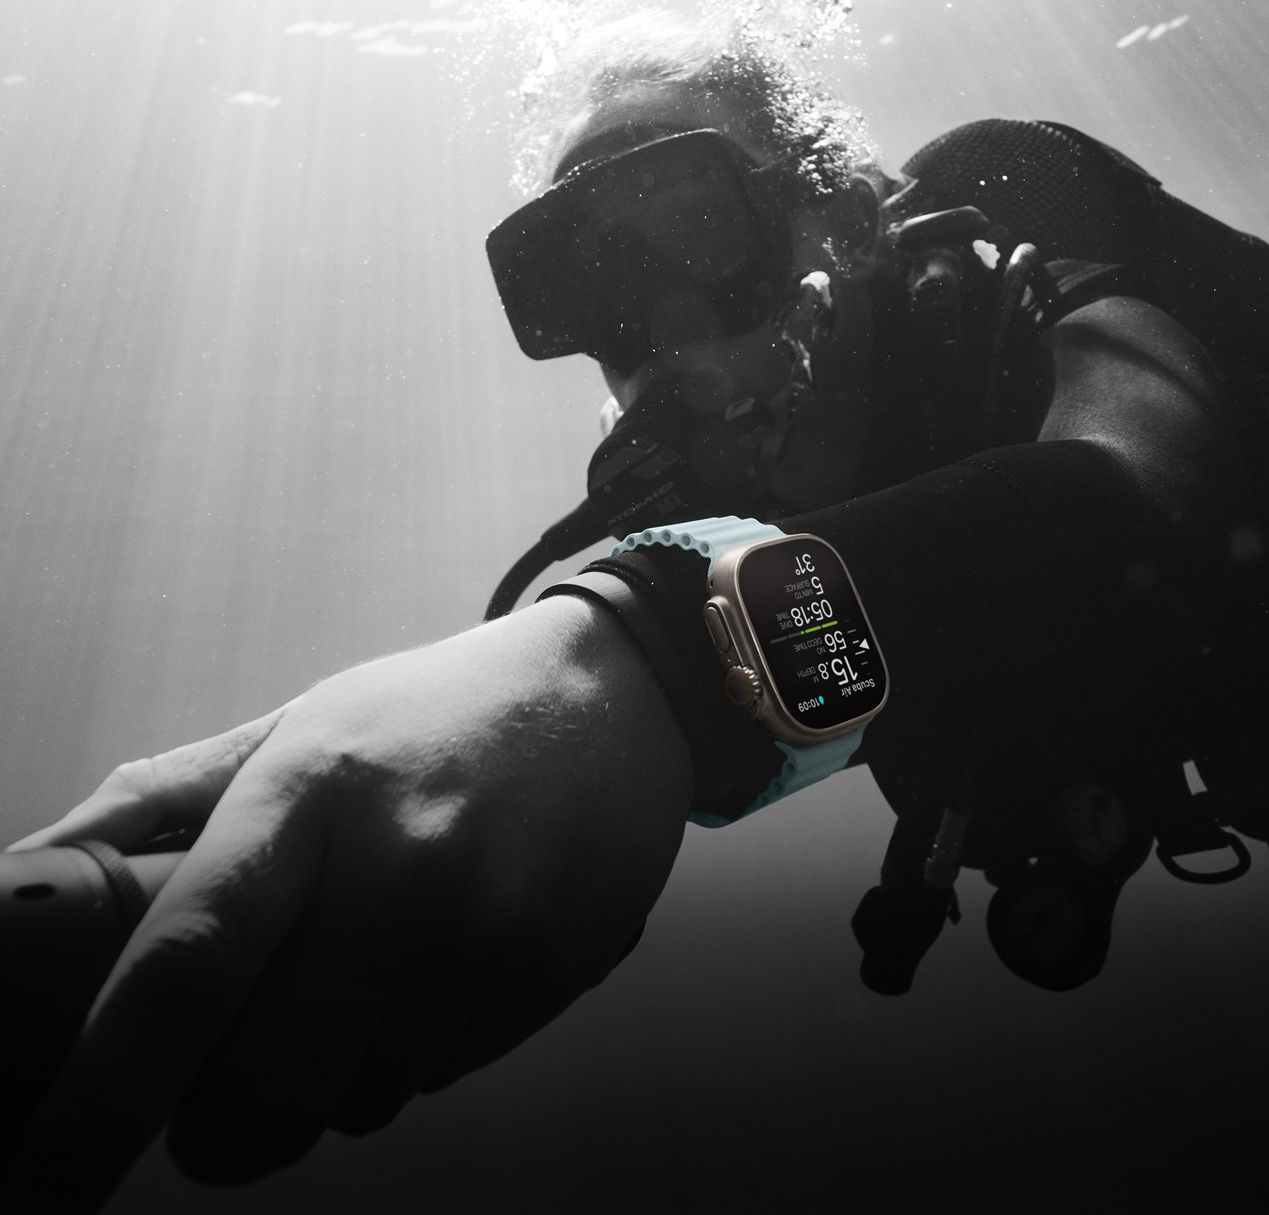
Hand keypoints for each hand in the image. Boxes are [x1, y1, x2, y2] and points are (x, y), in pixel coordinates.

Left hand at [3, 596, 693, 1209]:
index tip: (44, 1180)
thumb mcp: (299, 724)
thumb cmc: (434, 713)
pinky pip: (440, 1076)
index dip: (100, 1098)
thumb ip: (163, 801)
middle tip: (213, 1105)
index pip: (184, 971)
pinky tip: (437, 968)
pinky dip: (411, 1055)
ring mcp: (492, 927)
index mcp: (310, 795)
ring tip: (362, 982)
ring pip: (358, 1100)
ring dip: (329, 1080)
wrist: (620, 691)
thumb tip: (27, 878)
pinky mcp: (556, 969)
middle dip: (217, 1132)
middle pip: (266, 1087)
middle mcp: (405, 868)